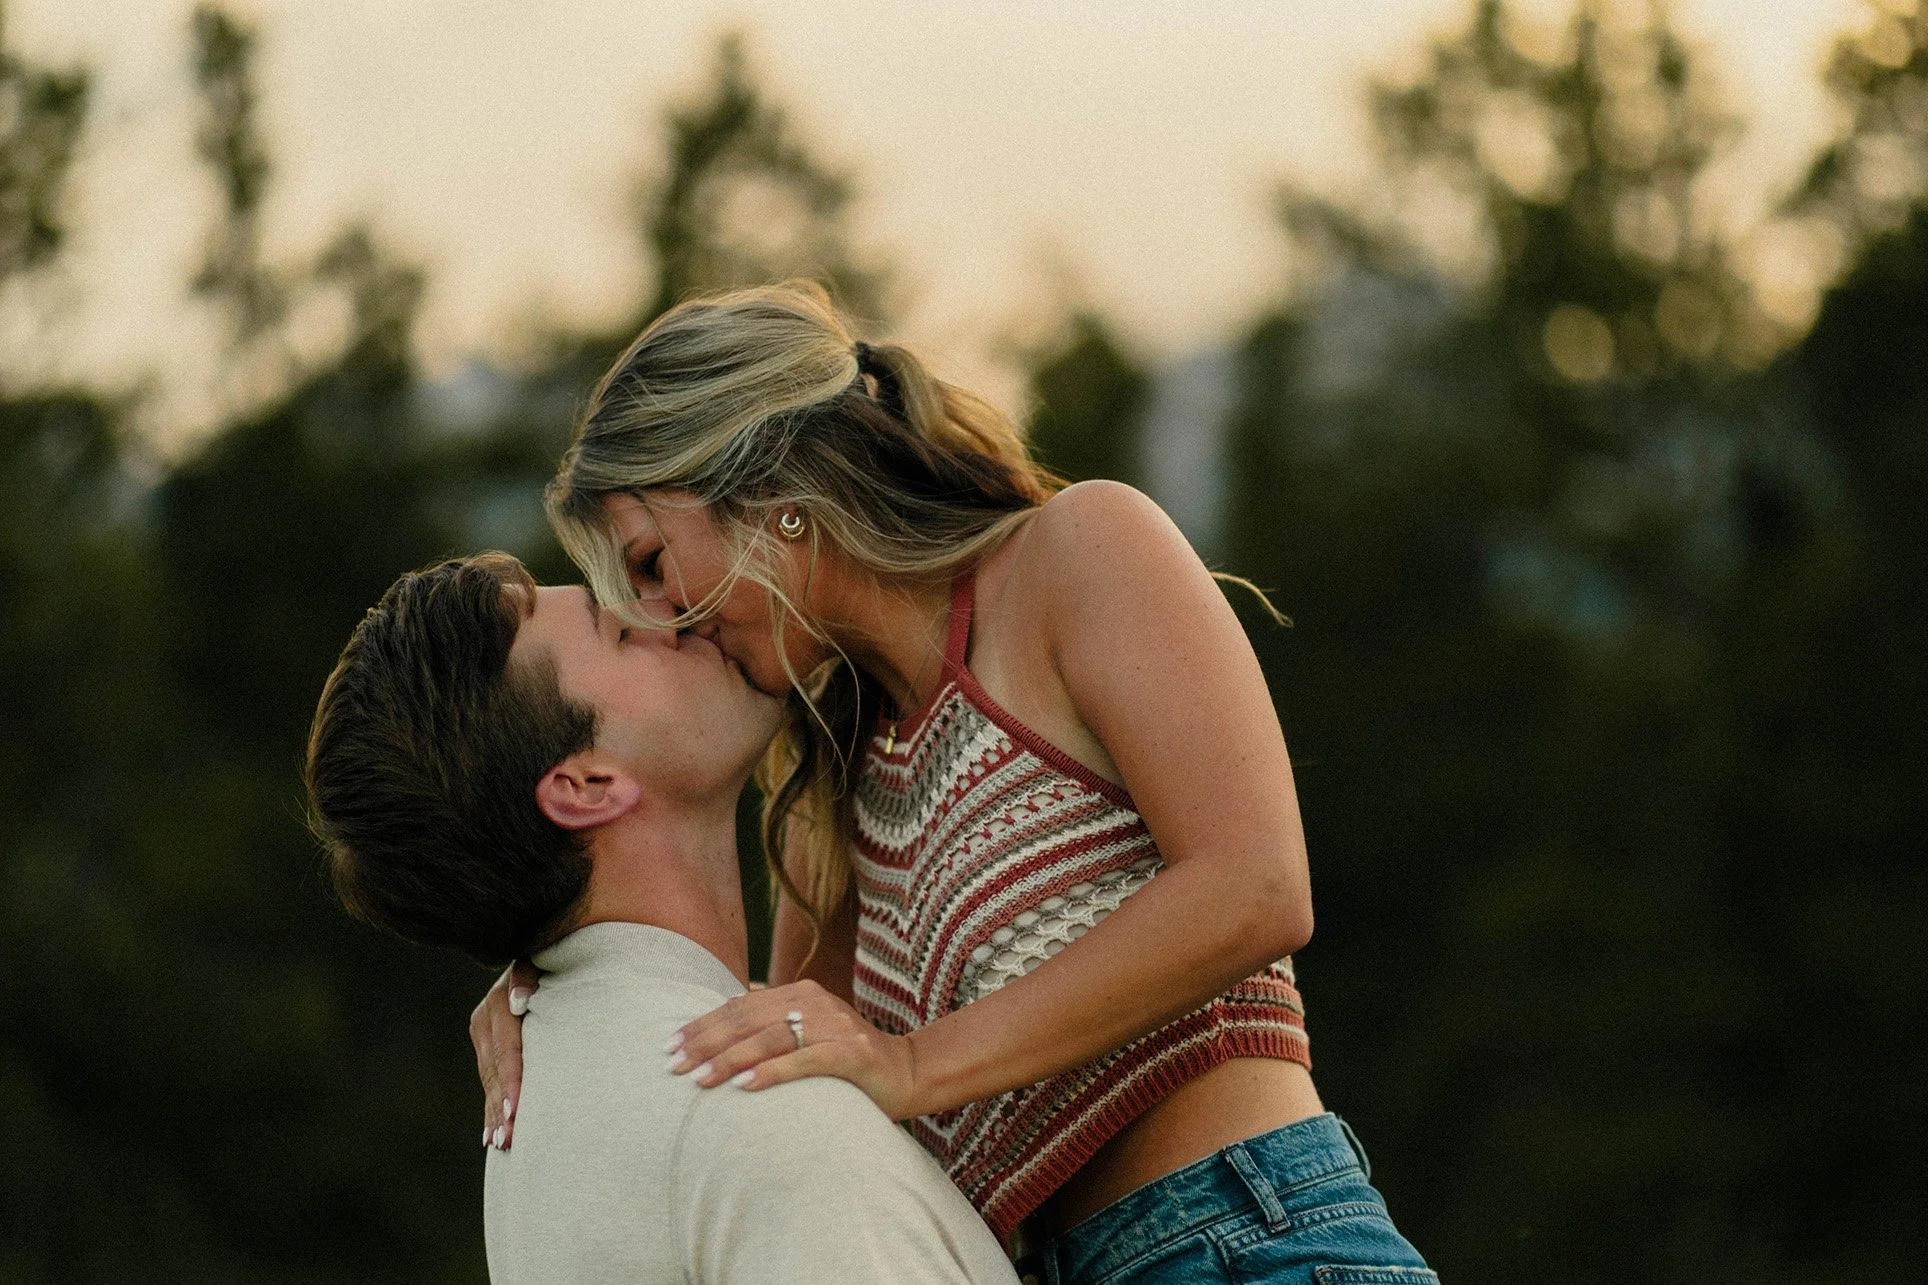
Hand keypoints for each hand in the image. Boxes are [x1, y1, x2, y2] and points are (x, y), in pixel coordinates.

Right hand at [470, 959, 540, 1149]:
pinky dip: (492, 1106)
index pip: (506, 1051)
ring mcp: (483, 1032)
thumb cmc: (556, 958)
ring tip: (501, 1144)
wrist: (542, 951)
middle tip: (508, 1141)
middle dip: (500, 1108)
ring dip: (493, 1113)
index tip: (516, 1113)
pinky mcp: (486, 1044)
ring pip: (488, 1080)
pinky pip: (488, 1079)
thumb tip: (519, 1002)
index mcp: (499, 1002)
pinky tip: (491, 1134)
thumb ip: (528, 977)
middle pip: (494, 1071)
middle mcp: (486, 1018)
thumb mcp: (543, 961)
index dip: (511, 1082)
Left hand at [667, 980, 920, 1120]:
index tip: (669, 1046)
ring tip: (700, 1080)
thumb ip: (775, 1017)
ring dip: (730, 1060)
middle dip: (706, 1043)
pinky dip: (771, 1072)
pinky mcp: (853, 1053)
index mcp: (800, 992)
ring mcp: (835, 1026)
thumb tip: (734, 1000)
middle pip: (748, 1020)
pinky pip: (804, 1061)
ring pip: (771, 1038)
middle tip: (673, 1066)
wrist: (905, 1073)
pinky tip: (743, 1086)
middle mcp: (815, 1001)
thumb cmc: (847, 1059)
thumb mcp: (809, 1030)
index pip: (739, 1006)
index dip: (702, 1025)